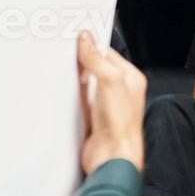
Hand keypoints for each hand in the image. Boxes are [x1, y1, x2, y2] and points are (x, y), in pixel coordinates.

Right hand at [77, 33, 146, 173]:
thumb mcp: (110, 80)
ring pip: (86, 84)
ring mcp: (105, 105)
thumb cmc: (121, 124)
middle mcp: (119, 92)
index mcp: (131, 79)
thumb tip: (86, 40)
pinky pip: (78, 100)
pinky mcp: (92, 118)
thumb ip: (96, 58)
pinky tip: (64, 92)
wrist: (111, 155)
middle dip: (82, 63)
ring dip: (75, 80)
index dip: (92, 46)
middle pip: (96, 68)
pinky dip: (70, 95)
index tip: (77, 39)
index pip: (108, 54)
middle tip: (66, 53)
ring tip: (63, 71)